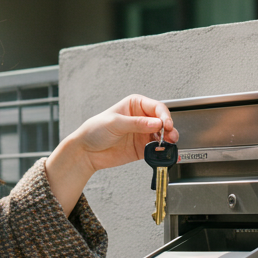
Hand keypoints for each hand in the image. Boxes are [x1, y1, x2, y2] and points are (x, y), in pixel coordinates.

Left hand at [44, 94, 176, 215]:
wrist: (86, 151)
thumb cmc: (95, 130)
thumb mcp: (115, 123)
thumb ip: (136, 123)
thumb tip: (156, 123)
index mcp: (135, 105)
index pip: (156, 107)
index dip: (164, 115)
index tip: (166, 124)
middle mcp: (141, 118)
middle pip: (163, 121)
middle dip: (169, 128)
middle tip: (170, 135)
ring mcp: (142, 133)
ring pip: (163, 135)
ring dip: (168, 140)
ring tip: (169, 144)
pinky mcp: (142, 148)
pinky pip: (156, 149)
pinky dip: (161, 151)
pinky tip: (162, 152)